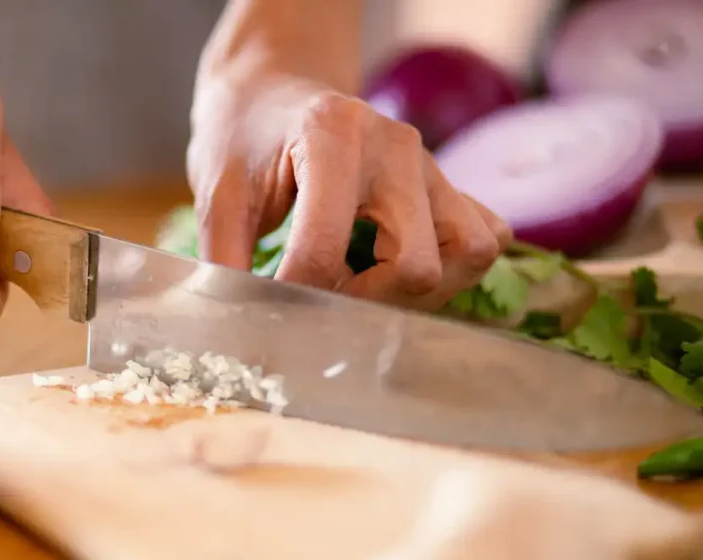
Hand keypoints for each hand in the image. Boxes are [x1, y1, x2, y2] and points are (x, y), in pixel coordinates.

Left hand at [187, 71, 511, 311]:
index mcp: (333, 137)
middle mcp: (397, 147)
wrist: (273, 92)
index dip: (294, 296)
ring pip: (468, 253)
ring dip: (419, 292)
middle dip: (366, 305)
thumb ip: (223, 257)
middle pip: (416, 265)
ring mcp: (431, 165)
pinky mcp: (448, 184)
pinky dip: (454, 270)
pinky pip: (486, 237)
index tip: (272, 308)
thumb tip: (235, 324)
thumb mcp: (217, 192)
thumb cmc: (244, 138)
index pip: (323, 248)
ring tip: (365, 291)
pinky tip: (398, 271)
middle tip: (323, 305)